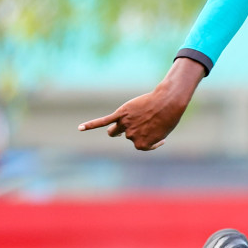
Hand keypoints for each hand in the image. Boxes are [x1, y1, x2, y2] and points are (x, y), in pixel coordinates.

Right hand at [77, 57, 203, 150]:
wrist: (167, 102)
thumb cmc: (168, 117)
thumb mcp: (161, 133)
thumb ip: (147, 137)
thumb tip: (133, 135)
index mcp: (142, 145)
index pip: (139, 144)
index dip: (150, 138)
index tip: (160, 133)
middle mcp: (131, 136)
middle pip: (126, 135)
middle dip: (135, 130)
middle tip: (146, 121)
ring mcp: (125, 125)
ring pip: (113, 131)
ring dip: (117, 129)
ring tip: (128, 122)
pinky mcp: (121, 114)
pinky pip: (103, 121)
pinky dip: (90, 125)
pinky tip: (80, 128)